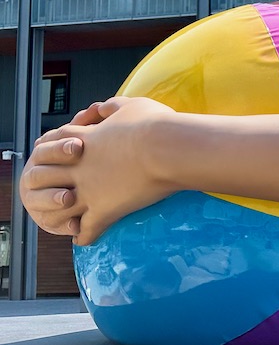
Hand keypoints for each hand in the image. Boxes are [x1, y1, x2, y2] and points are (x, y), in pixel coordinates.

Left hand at [22, 97, 178, 245]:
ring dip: (61, 216)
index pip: (50, 146)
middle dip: (46, 186)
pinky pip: (85, 230)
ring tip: (66, 221)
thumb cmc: (154, 125)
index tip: (58, 160)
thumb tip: (103, 107)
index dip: (51, 154)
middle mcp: (77, 167)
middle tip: (56, 192)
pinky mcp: (104, 211)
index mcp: (82, 140)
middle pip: (45, 179)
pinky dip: (83, 236)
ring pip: (59, 209)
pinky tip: (84, 239)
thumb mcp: (131, 105)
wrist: (168, 149)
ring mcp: (88, 191)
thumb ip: (112, 106)